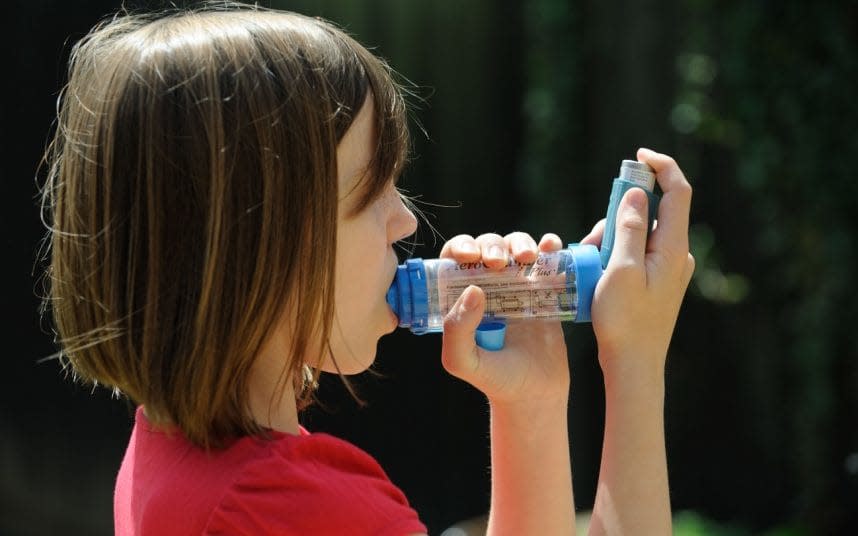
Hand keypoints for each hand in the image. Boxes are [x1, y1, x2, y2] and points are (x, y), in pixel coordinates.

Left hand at [438, 232, 569, 406]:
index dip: (461, 247)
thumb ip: (457, 329)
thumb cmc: (494, 379)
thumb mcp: (463, 361)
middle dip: (493, 246)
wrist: (535, 394)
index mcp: (461, 296)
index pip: (455, 259)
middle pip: (488, 247)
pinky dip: (550, 246)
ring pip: (516, 246)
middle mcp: (488, 285)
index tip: (470, 256)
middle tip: (499, 263)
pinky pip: (548, 258)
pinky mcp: (546, 289)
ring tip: (527, 259)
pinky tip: (551, 248)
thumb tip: (473, 288)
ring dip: (521, 242)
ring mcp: (518, 285)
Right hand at [581, 148, 694, 380]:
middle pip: (650, 213)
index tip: (638, 157)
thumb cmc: (625, 321)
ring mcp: (669, 269)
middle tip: (592, 242)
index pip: (678, 192)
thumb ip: (628, 228)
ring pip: (638, 235)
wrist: (634, 365)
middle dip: (617, 216)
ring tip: (592, 268)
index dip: (661, 167)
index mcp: (673, 248)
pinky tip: (599, 278)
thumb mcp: (621, 270)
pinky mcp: (657, 282)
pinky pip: (635, 254)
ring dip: (612, 239)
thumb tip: (635, 193)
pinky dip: (614, 256)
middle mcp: (677, 254)